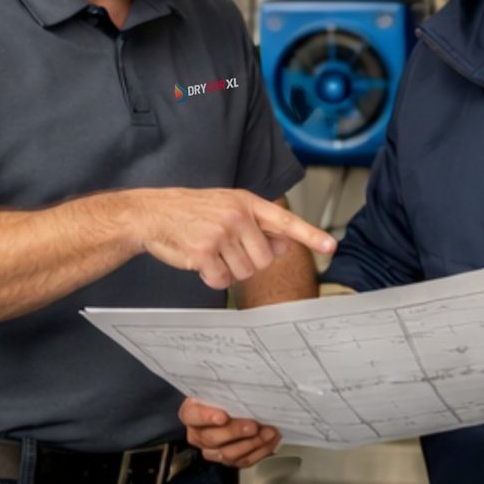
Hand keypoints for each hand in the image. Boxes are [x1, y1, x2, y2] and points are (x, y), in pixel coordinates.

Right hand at [130, 189, 332, 292]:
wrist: (154, 214)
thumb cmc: (192, 213)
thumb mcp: (229, 209)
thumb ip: (259, 226)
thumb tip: (286, 244)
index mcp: (247, 202)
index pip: (285, 221)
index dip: (309, 235)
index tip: (329, 246)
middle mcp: (237, 217)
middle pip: (264, 258)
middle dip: (249, 262)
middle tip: (228, 251)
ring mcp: (220, 234)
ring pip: (244, 272)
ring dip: (229, 271)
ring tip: (212, 253)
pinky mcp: (203, 253)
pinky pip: (222, 281)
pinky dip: (213, 278)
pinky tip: (202, 263)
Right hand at [179, 395, 281, 467]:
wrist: (230, 408)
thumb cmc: (224, 397)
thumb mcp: (221, 388)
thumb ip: (226, 389)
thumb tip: (244, 384)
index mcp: (191, 414)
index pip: (193, 416)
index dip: (207, 417)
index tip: (222, 417)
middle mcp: (198, 435)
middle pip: (212, 438)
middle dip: (235, 432)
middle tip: (253, 425)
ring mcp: (212, 450)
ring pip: (229, 453)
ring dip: (251, 443)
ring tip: (268, 432)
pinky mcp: (229, 459)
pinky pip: (244, 460)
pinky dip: (260, 451)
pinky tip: (271, 440)